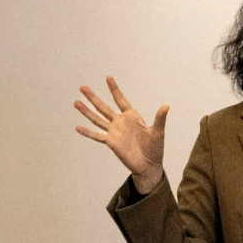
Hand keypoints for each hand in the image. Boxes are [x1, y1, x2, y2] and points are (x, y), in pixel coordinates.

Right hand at [75, 76, 167, 193]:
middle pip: (104, 107)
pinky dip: (87, 132)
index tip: (108, 78)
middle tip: (82, 87)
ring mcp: (114, 132)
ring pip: (97, 119)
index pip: (121, 100)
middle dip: (93, 97)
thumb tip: (166, 105)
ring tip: (76, 102)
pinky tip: (78, 127)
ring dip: (87, 111)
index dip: (114, 89)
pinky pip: (97, 136)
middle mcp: (121, 122)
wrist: (149, 164)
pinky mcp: (111, 142)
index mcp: (132, 117)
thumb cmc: (155, 148)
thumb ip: (160, 118)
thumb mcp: (158, 132)